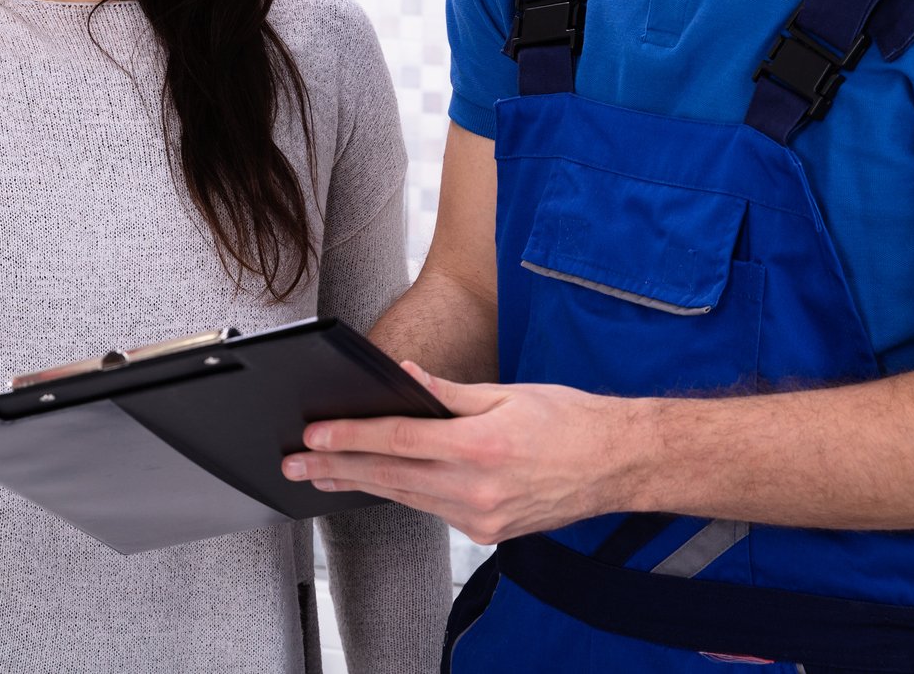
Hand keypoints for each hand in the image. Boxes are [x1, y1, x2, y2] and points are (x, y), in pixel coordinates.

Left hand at [280, 362, 645, 544]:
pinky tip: (379, 483)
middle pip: (390, 477)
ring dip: (360, 485)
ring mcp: (482, 517)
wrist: (617, 464)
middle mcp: (478, 489)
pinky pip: (433, 510)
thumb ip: (448, 392)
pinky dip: (404, 493)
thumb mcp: (507, 392)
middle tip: (296, 463)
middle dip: (335, 468)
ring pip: (406, 497)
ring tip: (320, 475)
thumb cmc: (570, 421)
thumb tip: (404, 380)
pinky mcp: (488, 532)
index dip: (349, 437)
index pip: (397, 441)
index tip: (315, 435)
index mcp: (481, 446)